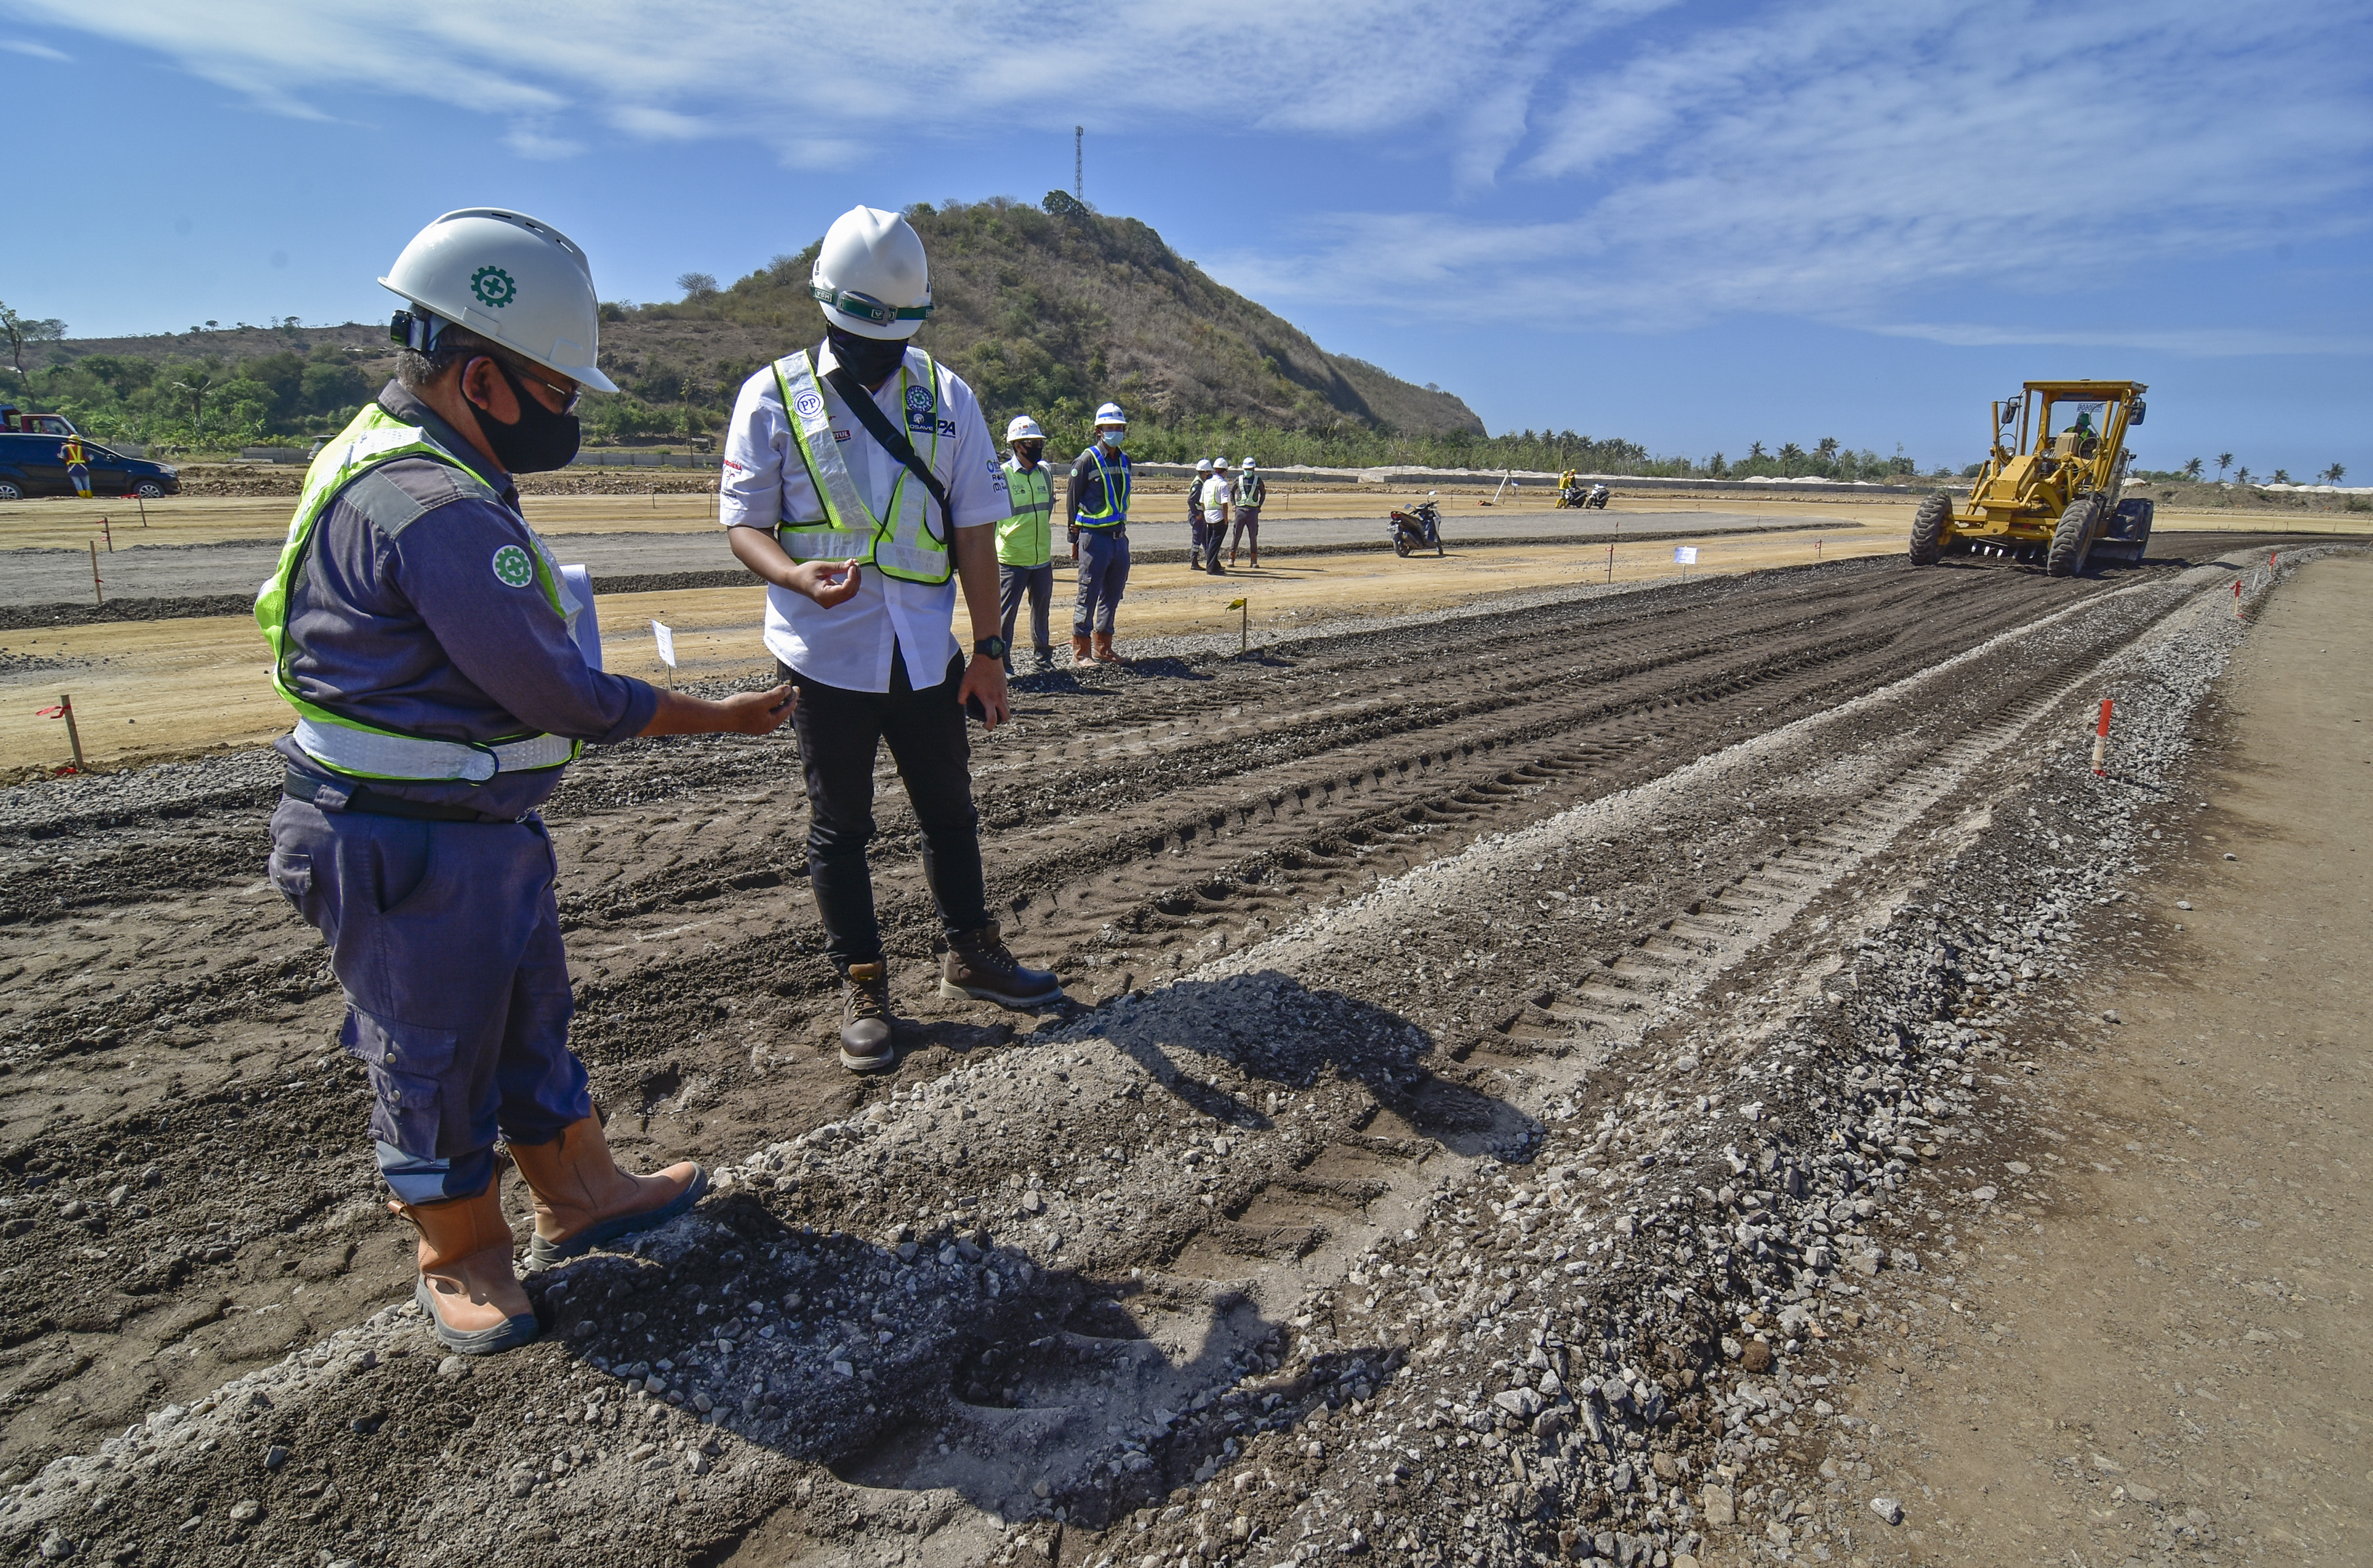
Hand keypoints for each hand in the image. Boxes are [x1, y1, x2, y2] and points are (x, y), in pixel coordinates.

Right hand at [638, 682, 795, 737]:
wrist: (719, 716)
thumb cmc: (740, 708)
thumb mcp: (762, 699)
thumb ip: (777, 695)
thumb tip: (788, 690)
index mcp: (771, 723)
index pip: (787, 709)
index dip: (793, 697)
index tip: (796, 687)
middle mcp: (765, 726)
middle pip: (780, 711)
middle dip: (786, 700)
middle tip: (791, 690)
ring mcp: (756, 725)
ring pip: (771, 712)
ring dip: (776, 702)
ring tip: (780, 694)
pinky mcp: (747, 721)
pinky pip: (762, 712)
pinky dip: (766, 705)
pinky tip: (764, 699)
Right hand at [788, 558, 862, 607]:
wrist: (795, 580)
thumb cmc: (805, 573)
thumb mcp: (821, 567)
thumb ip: (837, 567)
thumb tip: (852, 563)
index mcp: (823, 595)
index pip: (845, 589)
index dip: (852, 577)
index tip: (853, 565)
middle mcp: (828, 602)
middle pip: (850, 592)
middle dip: (856, 577)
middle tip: (855, 563)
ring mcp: (831, 602)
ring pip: (850, 592)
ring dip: (854, 579)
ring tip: (853, 566)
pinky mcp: (833, 599)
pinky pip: (846, 592)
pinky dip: (850, 582)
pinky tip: (850, 572)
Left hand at [958, 655, 1009, 730]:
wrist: (989, 656)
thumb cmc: (976, 670)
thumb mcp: (965, 683)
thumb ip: (961, 696)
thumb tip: (962, 704)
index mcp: (989, 699)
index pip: (993, 719)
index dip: (989, 726)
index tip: (985, 725)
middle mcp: (999, 697)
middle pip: (1006, 716)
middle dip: (1000, 721)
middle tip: (991, 718)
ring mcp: (1004, 691)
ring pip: (1007, 707)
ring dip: (1001, 711)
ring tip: (990, 707)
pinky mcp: (1005, 686)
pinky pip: (1006, 698)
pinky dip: (1001, 702)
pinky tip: (992, 695)